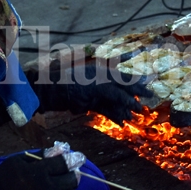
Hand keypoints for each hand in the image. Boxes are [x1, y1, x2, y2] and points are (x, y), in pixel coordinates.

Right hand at [0, 154, 76, 189]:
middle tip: (74, 172)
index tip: (80, 157)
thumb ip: (42, 155)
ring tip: (65, 184)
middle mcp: (46, 187)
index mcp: (40, 171)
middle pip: (71, 180)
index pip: (64, 164)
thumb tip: (60, 149)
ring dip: (69, 188)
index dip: (74, 159)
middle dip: (74, 174)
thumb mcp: (21, 159)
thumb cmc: (6, 174)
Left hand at [26, 62, 152, 124]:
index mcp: (100, 70)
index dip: (136, 86)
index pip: (123, 78)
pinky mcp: (84, 102)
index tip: (148, 93)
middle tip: (146, 105)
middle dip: (132, 97)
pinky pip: (101, 107)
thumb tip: (131, 101)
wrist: (42, 91)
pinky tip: (120, 120)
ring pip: (112, 99)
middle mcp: (97, 79)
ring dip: (123, 107)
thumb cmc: (65, 83)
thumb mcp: (94, 86)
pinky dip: (111, 113)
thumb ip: (114, 93)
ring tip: (134, 116)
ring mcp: (90, 91)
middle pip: (119, 88)